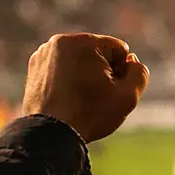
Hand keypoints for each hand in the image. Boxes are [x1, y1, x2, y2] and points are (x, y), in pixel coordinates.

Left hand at [20, 33, 147, 142]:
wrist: (51, 133)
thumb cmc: (91, 114)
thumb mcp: (128, 96)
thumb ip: (139, 73)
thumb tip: (133, 61)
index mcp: (84, 42)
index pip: (119, 50)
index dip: (122, 73)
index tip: (110, 91)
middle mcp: (61, 41)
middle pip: (98, 53)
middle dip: (103, 72)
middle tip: (96, 97)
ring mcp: (44, 53)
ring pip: (79, 60)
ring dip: (86, 75)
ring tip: (81, 99)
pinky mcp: (34, 66)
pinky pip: (62, 67)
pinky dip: (68, 79)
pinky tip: (68, 98)